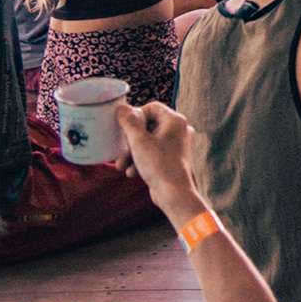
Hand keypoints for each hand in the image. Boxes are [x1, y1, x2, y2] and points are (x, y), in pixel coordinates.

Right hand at [120, 98, 201, 219]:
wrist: (173, 193)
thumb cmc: (158, 165)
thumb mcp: (138, 141)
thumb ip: (128, 122)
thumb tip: (121, 108)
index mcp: (175, 120)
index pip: (152, 107)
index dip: (136, 116)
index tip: (125, 128)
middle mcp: (180, 130)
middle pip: (149, 126)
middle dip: (130, 140)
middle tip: (121, 149)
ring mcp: (178, 145)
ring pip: (149, 142)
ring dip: (133, 153)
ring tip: (120, 166)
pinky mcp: (174, 159)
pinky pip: (154, 154)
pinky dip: (142, 160)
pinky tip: (131, 173)